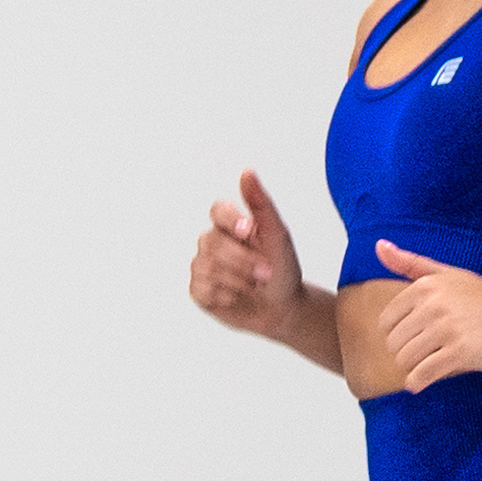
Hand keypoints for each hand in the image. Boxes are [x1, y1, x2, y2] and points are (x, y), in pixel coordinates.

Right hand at [190, 169, 307, 340]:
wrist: (283, 308)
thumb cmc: (282, 268)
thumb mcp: (277, 235)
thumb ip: (261, 204)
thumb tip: (247, 172)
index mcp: (231, 224)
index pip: (217, 210)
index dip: (230, 220)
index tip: (248, 231)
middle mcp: (212, 241)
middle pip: (211, 242)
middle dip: (242, 261)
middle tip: (266, 273)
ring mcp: (202, 265)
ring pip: (206, 267)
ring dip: (238, 280)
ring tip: (255, 286)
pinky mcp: (198, 290)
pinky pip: (202, 289)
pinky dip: (225, 296)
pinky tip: (238, 297)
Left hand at [369, 241, 481, 390]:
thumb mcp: (448, 275)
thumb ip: (411, 263)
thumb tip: (379, 245)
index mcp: (426, 286)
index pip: (386, 321)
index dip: (398, 334)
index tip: (416, 338)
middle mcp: (433, 304)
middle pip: (394, 343)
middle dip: (405, 353)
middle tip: (426, 354)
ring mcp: (446, 328)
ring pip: (405, 359)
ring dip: (412, 369)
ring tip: (427, 365)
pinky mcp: (459, 352)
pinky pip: (422, 374)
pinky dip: (417, 382)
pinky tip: (420, 383)